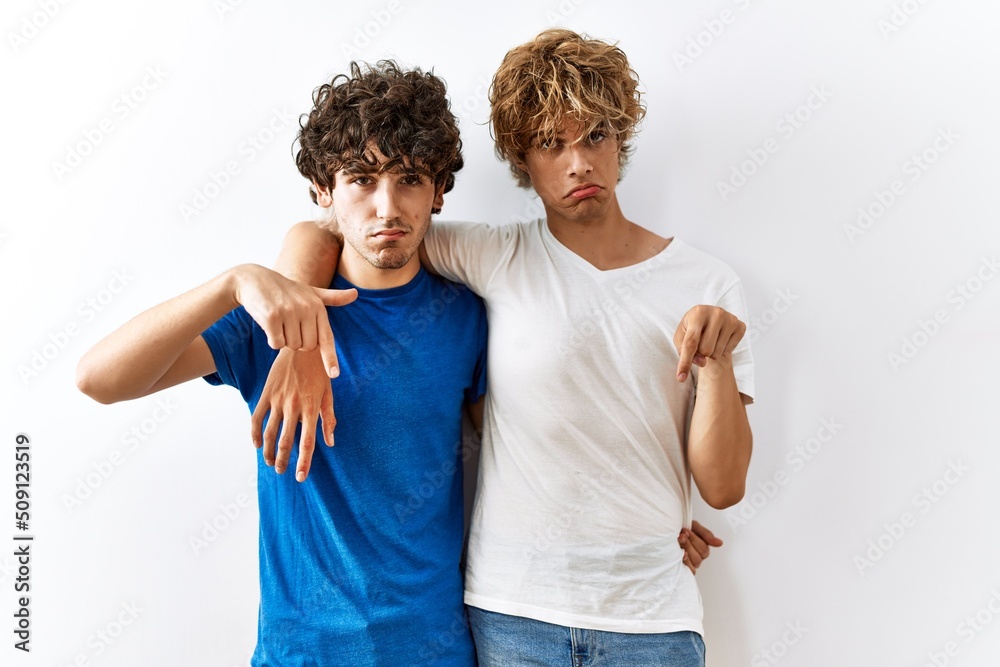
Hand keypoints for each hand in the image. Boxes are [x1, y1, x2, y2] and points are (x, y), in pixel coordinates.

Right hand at [230, 264, 356, 376]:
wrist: (254, 280)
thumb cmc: (286, 289)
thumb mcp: (311, 291)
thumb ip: (332, 298)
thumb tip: (356, 294)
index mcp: (318, 306)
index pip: (327, 337)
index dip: (330, 358)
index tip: (334, 374)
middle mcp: (306, 308)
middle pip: (307, 346)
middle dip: (298, 342)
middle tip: (290, 325)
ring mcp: (289, 312)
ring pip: (291, 346)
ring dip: (284, 340)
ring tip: (279, 321)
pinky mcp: (272, 317)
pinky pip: (276, 344)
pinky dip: (272, 339)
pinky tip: (269, 324)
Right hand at [251, 348, 334, 481]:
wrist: (301, 346)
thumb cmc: (319, 372)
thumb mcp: (328, 394)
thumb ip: (329, 419)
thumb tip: (330, 442)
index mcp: (311, 408)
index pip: (307, 442)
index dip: (304, 462)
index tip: (300, 477)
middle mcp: (294, 406)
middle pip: (286, 441)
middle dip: (283, 460)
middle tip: (282, 471)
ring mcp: (278, 400)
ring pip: (270, 433)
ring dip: (269, 451)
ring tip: (271, 463)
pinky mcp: (266, 394)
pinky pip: (257, 417)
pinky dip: (255, 433)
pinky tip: (258, 445)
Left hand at [673, 305, 745, 382]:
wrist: (709, 320)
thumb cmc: (692, 330)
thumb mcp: (681, 338)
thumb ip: (685, 352)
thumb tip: (702, 362)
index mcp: (698, 312)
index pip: (691, 342)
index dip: (685, 361)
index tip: (680, 378)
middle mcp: (716, 312)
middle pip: (705, 350)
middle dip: (700, 353)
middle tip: (701, 342)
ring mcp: (730, 319)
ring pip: (716, 353)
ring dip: (711, 353)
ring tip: (710, 340)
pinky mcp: (740, 326)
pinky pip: (729, 351)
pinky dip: (722, 350)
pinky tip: (720, 340)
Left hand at [679, 520, 723, 573]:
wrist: (668, 530)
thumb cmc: (682, 529)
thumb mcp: (695, 527)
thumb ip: (706, 535)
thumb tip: (720, 543)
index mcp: (703, 548)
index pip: (704, 549)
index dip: (694, 539)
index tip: (685, 531)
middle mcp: (698, 558)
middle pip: (699, 557)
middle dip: (688, 545)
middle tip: (681, 536)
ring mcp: (691, 564)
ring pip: (694, 563)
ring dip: (686, 551)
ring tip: (678, 543)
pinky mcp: (683, 569)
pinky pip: (689, 571)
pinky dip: (686, 563)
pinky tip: (680, 555)